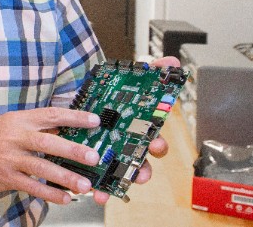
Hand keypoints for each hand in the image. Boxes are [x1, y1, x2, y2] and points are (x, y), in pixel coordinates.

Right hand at [0, 107, 101, 204]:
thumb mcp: (8, 122)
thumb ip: (34, 126)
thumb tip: (64, 129)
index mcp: (19, 119)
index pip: (51, 115)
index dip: (75, 117)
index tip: (94, 121)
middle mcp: (15, 137)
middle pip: (49, 142)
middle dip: (73, 150)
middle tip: (93, 157)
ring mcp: (10, 158)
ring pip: (42, 167)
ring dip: (65, 177)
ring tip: (84, 184)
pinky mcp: (6, 177)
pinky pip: (31, 186)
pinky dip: (49, 193)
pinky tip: (64, 198)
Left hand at [91, 56, 178, 204]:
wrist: (80, 102)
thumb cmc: (110, 96)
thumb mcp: (128, 80)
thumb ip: (150, 72)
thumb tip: (171, 62)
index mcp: (139, 130)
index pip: (155, 141)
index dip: (158, 145)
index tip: (155, 145)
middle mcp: (128, 147)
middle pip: (140, 164)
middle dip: (141, 171)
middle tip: (138, 173)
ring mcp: (112, 156)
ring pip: (119, 176)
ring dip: (116, 185)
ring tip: (107, 190)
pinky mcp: (94, 162)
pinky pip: (99, 178)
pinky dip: (97, 186)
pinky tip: (92, 190)